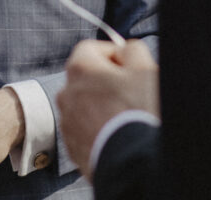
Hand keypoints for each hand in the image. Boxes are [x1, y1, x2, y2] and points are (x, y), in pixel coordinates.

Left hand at [56, 39, 158, 180]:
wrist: (132, 162)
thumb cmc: (139, 111)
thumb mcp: (144, 70)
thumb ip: (132, 51)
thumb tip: (125, 51)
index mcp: (80, 69)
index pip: (90, 48)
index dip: (112, 53)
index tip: (128, 64)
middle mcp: (66, 93)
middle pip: (86, 78)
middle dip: (107, 81)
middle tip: (132, 92)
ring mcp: (67, 122)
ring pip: (85, 105)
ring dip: (101, 106)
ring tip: (126, 117)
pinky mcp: (72, 147)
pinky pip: (84, 130)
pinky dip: (98, 129)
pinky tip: (117, 134)